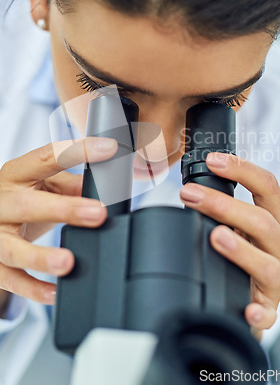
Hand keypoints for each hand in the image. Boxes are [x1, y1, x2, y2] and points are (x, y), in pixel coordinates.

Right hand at [0, 137, 116, 307]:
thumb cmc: (20, 199)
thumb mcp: (43, 185)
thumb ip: (72, 186)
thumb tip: (106, 187)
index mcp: (16, 175)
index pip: (45, 157)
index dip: (77, 152)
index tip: (108, 150)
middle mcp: (2, 202)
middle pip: (29, 205)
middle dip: (64, 210)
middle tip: (97, 213)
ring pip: (13, 248)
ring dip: (41, 257)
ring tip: (68, 263)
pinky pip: (11, 280)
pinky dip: (33, 288)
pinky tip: (55, 292)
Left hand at [179, 152, 279, 339]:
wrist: (251, 298)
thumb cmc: (242, 256)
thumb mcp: (237, 226)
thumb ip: (221, 208)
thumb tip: (190, 187)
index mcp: (276, 221)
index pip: (267, 186)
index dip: (242, 169)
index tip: (213, 161)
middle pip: (263, 221)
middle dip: (224, 205)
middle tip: (190, 196)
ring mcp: (278, 279)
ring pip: (269, 264)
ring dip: (242, 249)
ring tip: (217, 237)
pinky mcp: (269, 309)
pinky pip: (269, 313)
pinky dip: (259, 311)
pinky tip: (246, 308)